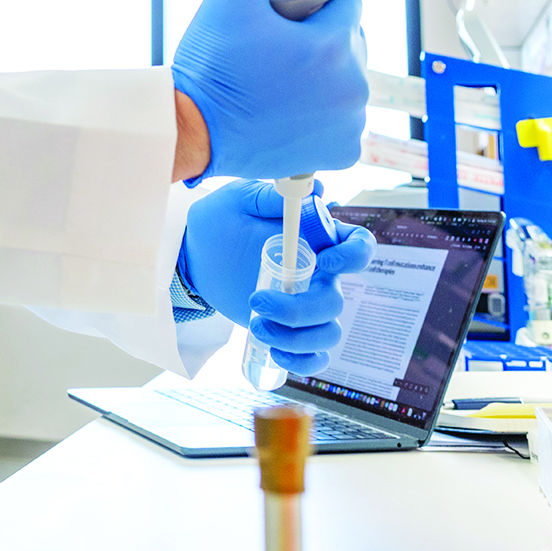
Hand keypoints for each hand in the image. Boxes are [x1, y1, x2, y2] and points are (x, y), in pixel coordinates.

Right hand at [171, 0, 368, 180]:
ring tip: (278, 81)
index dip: (312, 5)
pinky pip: (345, 118)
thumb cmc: (211, 61)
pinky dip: (324, 113)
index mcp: (332, 45)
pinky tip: (290, 109)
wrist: (195, 131)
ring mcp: (350, 123)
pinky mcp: (343, 152)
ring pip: (348, 78)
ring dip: (323, 74)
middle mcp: (351, 86)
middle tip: (275, 51)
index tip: (281, 19)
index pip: (346, 2)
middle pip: (351, 41)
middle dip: (320, 39)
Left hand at [179, 179, 374, 376]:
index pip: (359, 246)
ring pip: (328, 333)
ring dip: (296, 339)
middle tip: (257, 300)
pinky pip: (315, 356)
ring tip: (257, 326)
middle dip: (300, 310)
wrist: (192, 254)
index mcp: (316, 237)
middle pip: (335, 301)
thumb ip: (273, 196)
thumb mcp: (241, 200)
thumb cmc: (220, 220)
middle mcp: (318, 274)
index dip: (353, 257)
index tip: (322, 263)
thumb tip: (316, 189)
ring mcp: (305, 304)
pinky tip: (273, 350)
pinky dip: (302, 361)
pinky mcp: (289, 329)